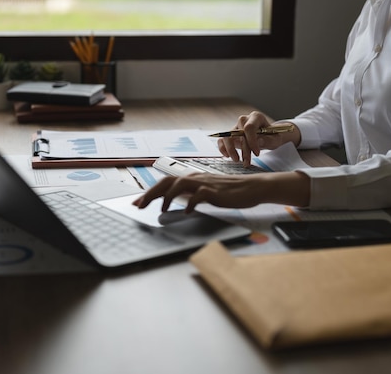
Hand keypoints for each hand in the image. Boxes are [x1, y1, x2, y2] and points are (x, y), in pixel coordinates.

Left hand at [133, 171, 310, 213]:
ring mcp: (205, 183)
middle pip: (167, 181)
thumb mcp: (206, 193)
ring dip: (168, 197)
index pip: (166, 182)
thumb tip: (175, 203)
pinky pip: (199, 195)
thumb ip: (191, 195)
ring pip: (179, 184)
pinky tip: (187, 211)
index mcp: (192, 178)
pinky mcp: (215, 191)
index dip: (150, 191)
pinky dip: (191, 202)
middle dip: (151, 193)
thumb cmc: (230, 192)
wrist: (252, 188)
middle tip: (139, 205)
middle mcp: (195, 178)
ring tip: (162, 209)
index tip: (138, 202)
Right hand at [217, 111, 300, 165]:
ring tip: (237, 160)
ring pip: (227, 136)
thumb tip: (258, 142)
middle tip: (248, 162)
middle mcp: (244, 120)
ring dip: (231, 150)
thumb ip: (268, 140)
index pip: (249, 127)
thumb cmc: (273, 137)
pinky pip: (222, 140)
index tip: (256, 153)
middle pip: (238, 133)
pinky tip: (228, 156)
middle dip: (243, 149)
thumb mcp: (276, 139)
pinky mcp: (230, 135)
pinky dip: (223, 148)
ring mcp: (236, 127)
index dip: (251, 141)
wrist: (269, 137)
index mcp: (256, 117)